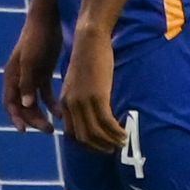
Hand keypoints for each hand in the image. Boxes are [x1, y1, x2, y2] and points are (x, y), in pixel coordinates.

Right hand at [3, 8, 60, 132]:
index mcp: (11, 76)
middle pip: (24, 107)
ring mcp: (31, 77)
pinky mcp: (43, 74)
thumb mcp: (31, 60)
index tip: (24, 131)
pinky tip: (62, 113)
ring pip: (35, 103)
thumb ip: (27, 83)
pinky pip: (46, 95)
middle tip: (48, 131)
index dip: (16, 118)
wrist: (48, 20)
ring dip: (43, 116)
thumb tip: (25, 105)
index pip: (10, 103)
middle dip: (34, 120)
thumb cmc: (36, 38)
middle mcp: (19, 79)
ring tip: (55, 127)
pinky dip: (52, 104)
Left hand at [59, 32, 122, 154]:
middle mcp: (71, 104)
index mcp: (65, 101)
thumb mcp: (79, 80)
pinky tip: (124, 132)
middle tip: (112, 149)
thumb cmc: (88, 56)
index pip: (72, 132)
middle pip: (83, 136)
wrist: (90, 39)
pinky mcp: (97, 96)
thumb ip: (81, 95)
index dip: (86, 143)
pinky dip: (115, 131)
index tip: (99, 145)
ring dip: (110, 141)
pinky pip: (107, 122)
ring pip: (95, 132)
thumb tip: (94, 108)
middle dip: (98, 147)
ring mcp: (83, 101)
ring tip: (122, 142)